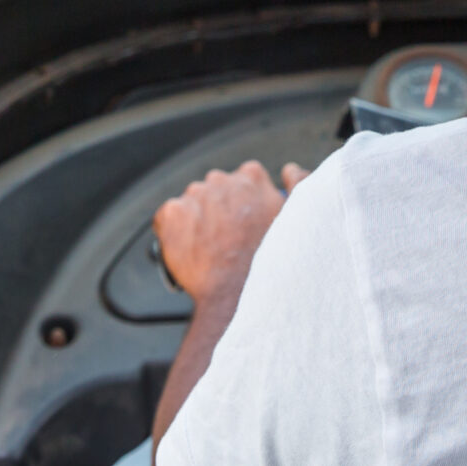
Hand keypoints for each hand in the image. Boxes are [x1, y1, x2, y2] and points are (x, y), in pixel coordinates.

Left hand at [153, 160, 307, 305]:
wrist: (237, 295)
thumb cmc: (270, 264)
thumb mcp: (298, 220)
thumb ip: (299, 186)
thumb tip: (289, 170)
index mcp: (252, 178)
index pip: (244, 178)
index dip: (244, 202)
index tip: (245, 221)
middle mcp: (221, 181)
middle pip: (215, 190)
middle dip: (218, 209)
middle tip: (225, 241)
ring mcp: (194, 196)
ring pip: (191, 204)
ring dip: (196, 221)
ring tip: (208, 251)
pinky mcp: (172, 214)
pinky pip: (167, 219)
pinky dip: (173, 233)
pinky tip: (188, 252)